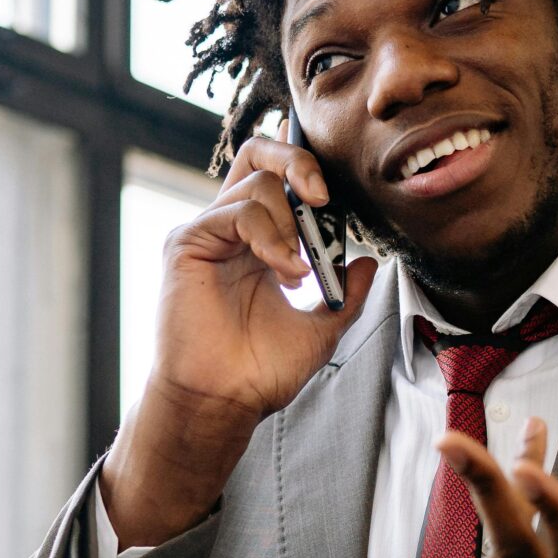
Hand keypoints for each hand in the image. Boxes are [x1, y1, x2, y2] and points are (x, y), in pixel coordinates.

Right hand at [104, 118, 378, 545]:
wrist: (225, 401)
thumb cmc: (262, 370)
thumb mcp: (323, 326)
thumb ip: (348, 293)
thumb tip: (370, 262)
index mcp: (259, 240)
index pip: (276, 176)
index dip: (304, 167)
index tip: (335, 194)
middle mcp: (230, 228)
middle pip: (259, 156)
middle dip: (299, 163)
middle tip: (323, 197)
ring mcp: (207, 233)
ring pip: (256, 182)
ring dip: (291, 222)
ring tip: (299, 271)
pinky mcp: (187, 243)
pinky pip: (237, 212)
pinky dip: (270, 235)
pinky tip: (284, 271)